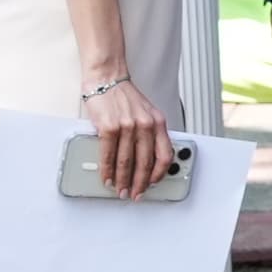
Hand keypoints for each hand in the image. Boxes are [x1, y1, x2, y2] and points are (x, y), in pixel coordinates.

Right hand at [79, 76, 174, 198]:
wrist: (107, 77)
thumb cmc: (123, 96)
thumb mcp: (146, 112)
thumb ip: (149, 132)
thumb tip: (146, 159)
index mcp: (157, 122)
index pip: (165, 155)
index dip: (159, 174)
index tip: (153, 184)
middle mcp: (145, 125)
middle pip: (145, 163)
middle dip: (140, 183)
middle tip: (135, 194)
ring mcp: (127, 126)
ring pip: (126, 162)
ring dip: (123, 180)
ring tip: (120, 189)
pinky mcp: (109, 128)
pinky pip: (109, 156)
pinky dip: (107, 170)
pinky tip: (107, 177)